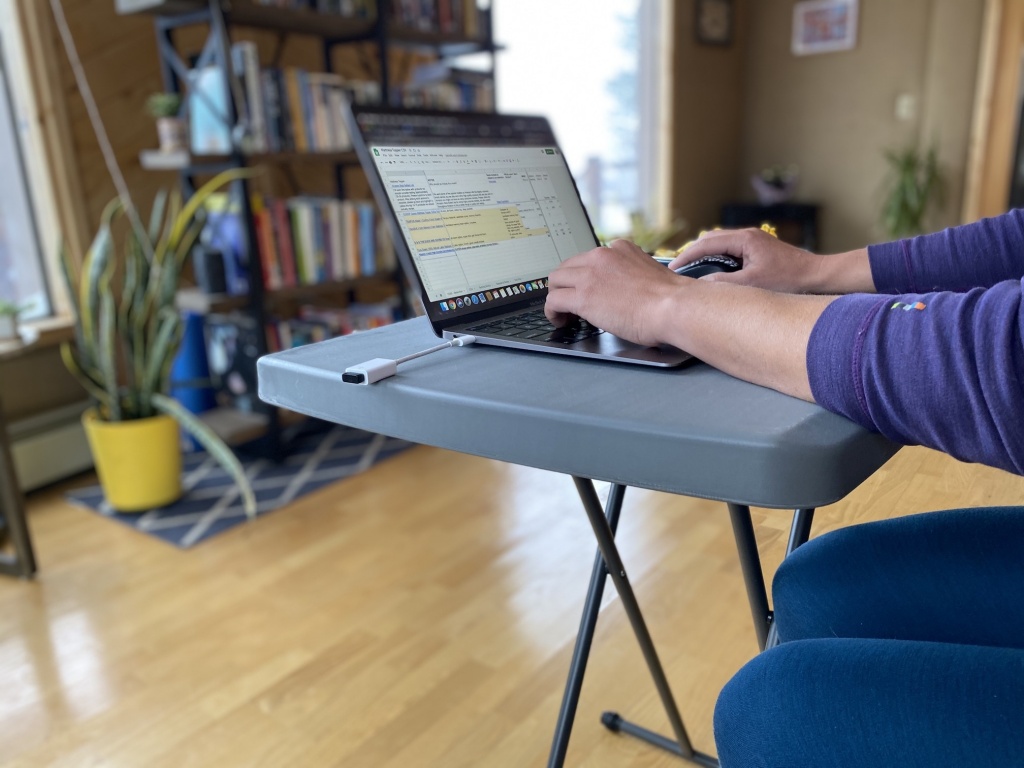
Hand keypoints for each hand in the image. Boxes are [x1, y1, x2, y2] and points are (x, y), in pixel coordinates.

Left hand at [545, 239, 682, 347]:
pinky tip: (559, 320)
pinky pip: (553, 301)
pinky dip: (552, 312)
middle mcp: (602, 256)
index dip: (582, 277)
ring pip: (555, 281)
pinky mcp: (583, 296)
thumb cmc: (671, 300)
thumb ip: (631, 275)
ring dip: (556, 297)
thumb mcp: (648, 274)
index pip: (588, 258)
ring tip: (563, 314)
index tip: (584, 289)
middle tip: (569, 303)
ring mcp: (590, 275)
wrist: (675, 307)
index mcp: (619, 249)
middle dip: (565, 285)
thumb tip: (622, 292)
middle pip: (567, 267)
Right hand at [668, 228, 825, 292]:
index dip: (686, 256)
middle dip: (691, 253)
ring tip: (690, 271)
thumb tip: (700, 287)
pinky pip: (730, 251)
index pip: (706, 243)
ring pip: (720, 245)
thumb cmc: (790, 280)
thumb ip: (724, 284)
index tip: (671, 268)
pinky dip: (716, 259)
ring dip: (704, 256)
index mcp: (744, 239)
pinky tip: (713, 273)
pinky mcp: (759, 250)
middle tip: (676, 269)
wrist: (818, 277)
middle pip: (710, 240)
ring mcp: (754, 242)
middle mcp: (748, 236)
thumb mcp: (753, 285)